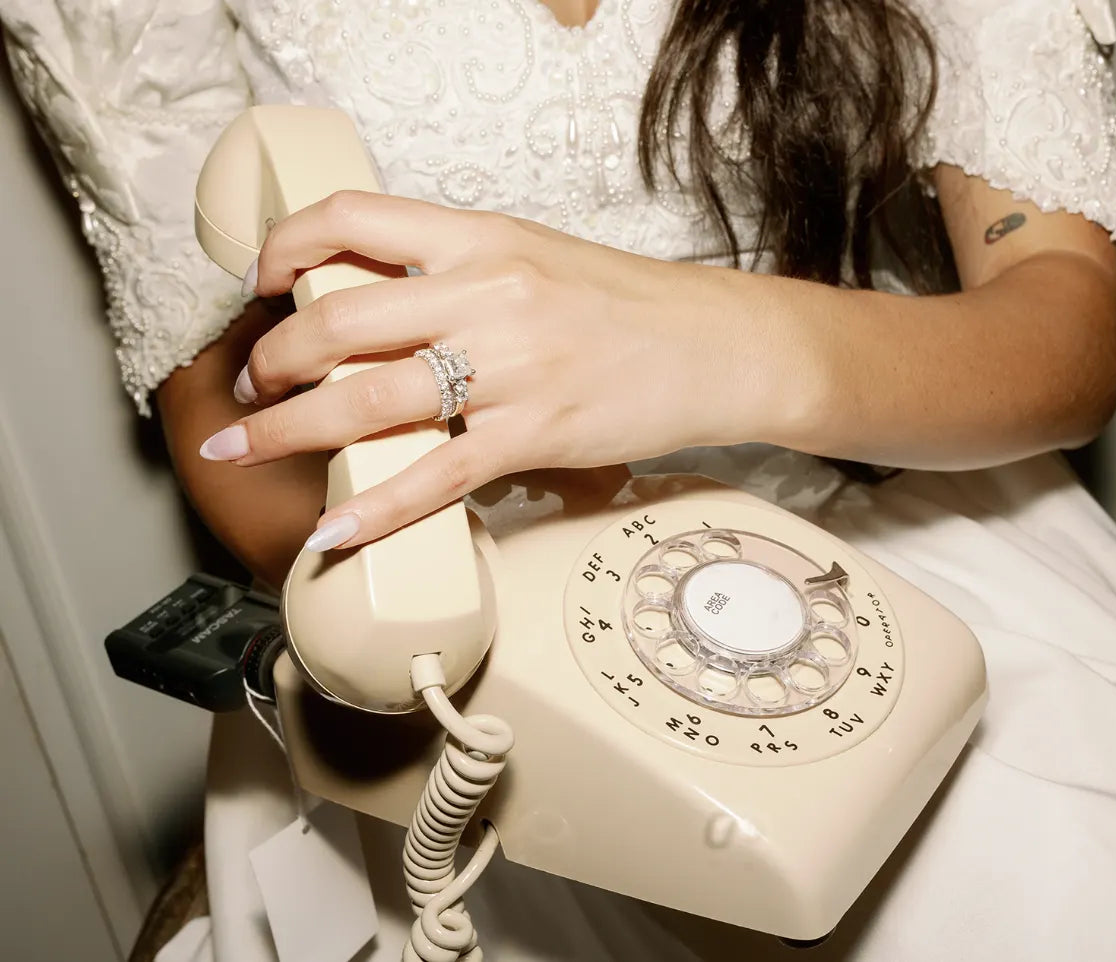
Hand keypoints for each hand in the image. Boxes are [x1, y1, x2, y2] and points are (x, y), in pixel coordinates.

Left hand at [197, 192, 799, 549]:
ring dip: (289, 429)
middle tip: (251, 388)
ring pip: (367, 400)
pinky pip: (436, 476)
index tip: (260, 282)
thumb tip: (375, 300)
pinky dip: (374, 507)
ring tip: (247, 446)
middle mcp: (488, 295)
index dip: (283, 248)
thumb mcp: (538, 257)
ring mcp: (512, 369)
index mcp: (484, 237)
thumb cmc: (635, 308)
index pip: (351, 218)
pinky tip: (334, 529)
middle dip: (271, 360)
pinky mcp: (537, 435)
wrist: (722, 347)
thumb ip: (458, 271)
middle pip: (337, 320)